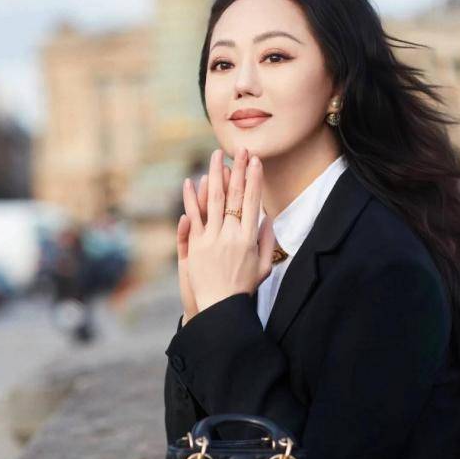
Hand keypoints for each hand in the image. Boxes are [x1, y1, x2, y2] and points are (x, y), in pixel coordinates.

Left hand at [182, 146, 274, 312]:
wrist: (220, 308)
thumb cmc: (243, 288)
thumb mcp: (264, 267)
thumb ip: (267, 241)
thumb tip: (267, 218)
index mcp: (249, 238)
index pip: (253, 201)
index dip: (254, 179)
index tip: (255, 161)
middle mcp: (231, 234)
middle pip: (235, 195)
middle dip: (238, 169)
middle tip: (240, 150)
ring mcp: (211, 238)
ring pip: (214, 200)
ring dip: (216, 175)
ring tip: (217, 156)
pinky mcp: (195, 245)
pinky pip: (193, 216)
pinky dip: (191, 198)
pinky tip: (191, 181)